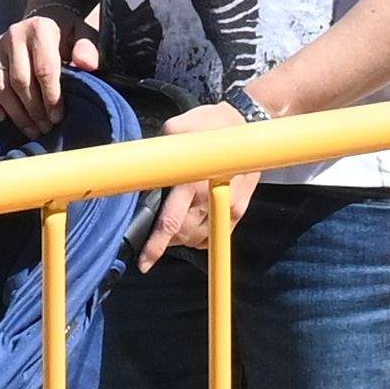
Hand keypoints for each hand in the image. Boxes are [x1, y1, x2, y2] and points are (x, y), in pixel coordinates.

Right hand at [0, 15, 82, 135]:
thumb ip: (87, 49)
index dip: (51, 96)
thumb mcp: (83, 35)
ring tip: (32, 130)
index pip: (44, 69)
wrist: (47, 19)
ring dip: (15, 113)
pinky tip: (2, 118)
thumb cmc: (68, 34)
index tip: (57, 117)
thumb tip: (87, 65)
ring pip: (1, 87)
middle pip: (20, 81)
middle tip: (45, 129)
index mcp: (40, 28)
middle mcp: (14, 36)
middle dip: (33, 110)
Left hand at [135, 99, 263, 260]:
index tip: (145, 263)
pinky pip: (215, 235)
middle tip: (157, 234)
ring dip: (182, 238)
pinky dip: (200, 236)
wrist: (251, 126)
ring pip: (197, 238)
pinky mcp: (239, 209)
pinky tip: (194, 222)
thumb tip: (138, 167)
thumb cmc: (211, 125)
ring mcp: (228, 207)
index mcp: (191, 182)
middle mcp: (209, 199)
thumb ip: (158, 151)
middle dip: (166, 240)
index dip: (155, 246)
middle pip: (182, 235)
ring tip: (175, 225)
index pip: (170, 223)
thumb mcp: (177, 128)